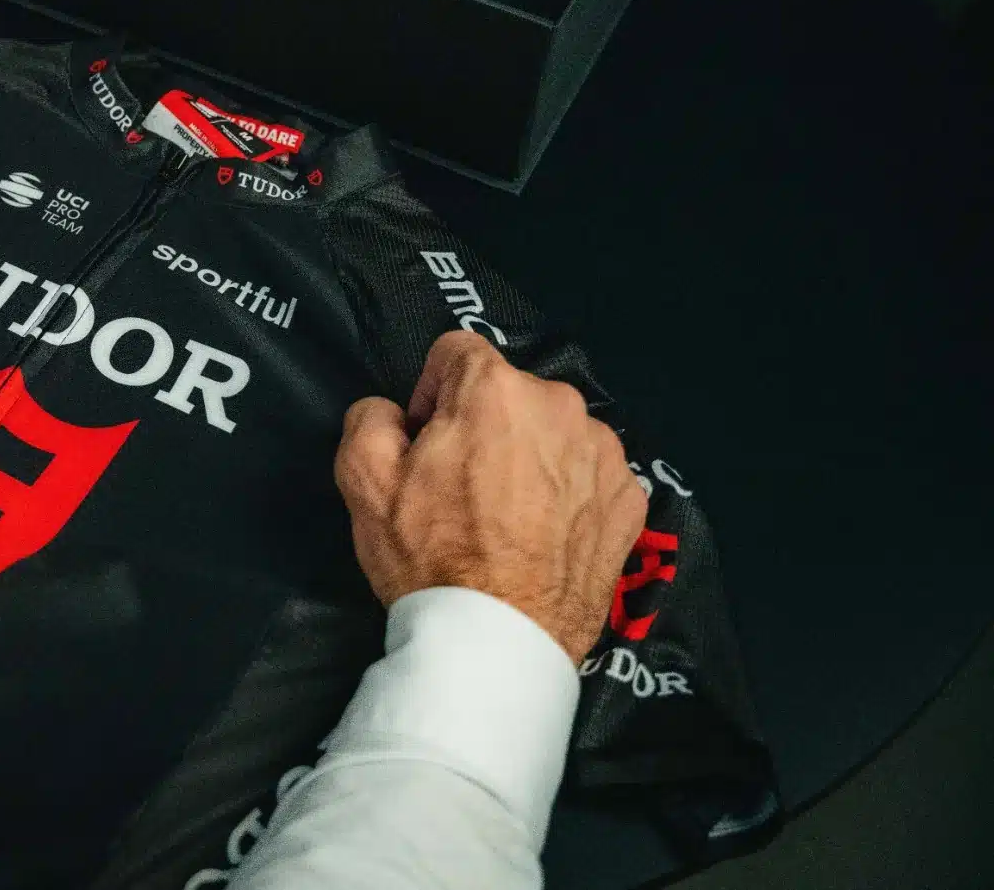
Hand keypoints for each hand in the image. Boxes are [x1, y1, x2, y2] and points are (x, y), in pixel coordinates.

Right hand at [335, 331, 647, 662]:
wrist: (500, 641)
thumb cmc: (430, 556)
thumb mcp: (362, 480)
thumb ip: (370, 417)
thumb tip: (394, 412)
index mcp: (496, 390)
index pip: (455, 351)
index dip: (429, 393)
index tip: (424, 442)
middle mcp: (561, 407)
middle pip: (508, 393)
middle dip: (482, 425)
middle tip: (460, 486)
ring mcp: (605, 454)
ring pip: (552, 432)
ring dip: (528, 456)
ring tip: (505, 517)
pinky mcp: (631, 499)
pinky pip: (589, 474)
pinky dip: (568, 492)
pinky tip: (543, 535)